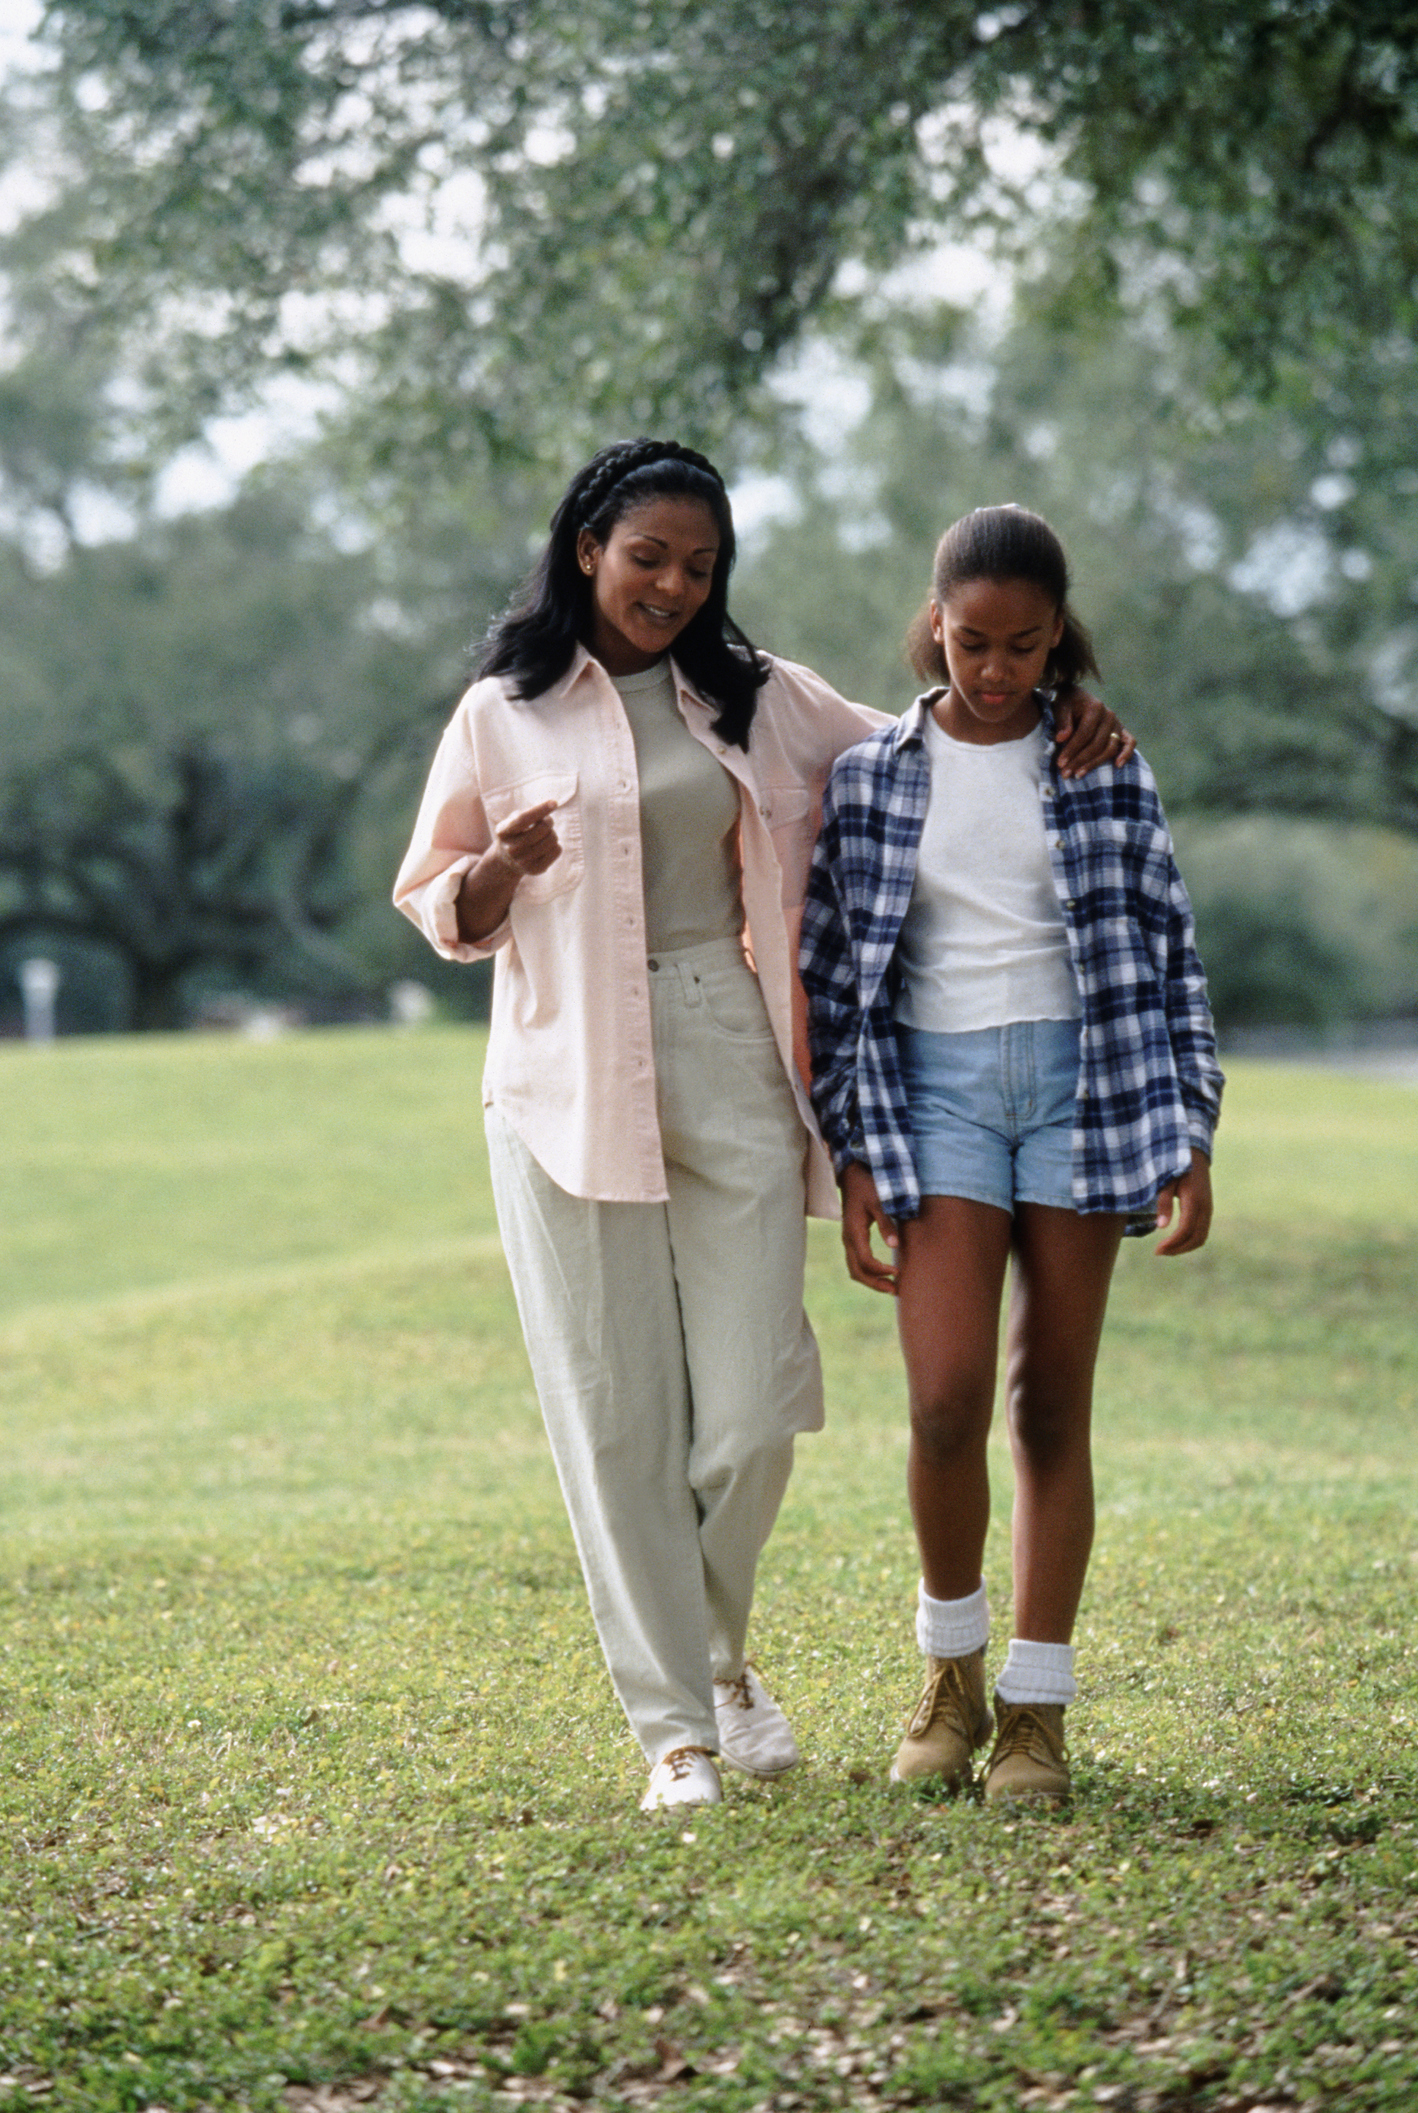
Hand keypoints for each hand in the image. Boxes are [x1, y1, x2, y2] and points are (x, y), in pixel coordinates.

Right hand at [492, 797, 563, 878]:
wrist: (506, 860)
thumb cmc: (514, 834)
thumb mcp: (514, 821)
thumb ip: (529, 813)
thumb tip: (551, 808)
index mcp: (503, 832)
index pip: (523, 819)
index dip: (540, 809)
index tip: (554, 802)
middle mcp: (511, 849)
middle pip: (542, 829)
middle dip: (549, 821)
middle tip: (546, 822)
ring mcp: (523, 861)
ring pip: (552, 839)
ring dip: (552, 833)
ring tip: (544, 835)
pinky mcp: (535, 870)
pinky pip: (557, 850)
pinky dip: (555, 845)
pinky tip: (545, 847)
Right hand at [840, 1160, 899, 1293]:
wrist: (852, 1175)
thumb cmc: (868, 1186)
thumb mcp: (879, 1201)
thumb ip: (886, 1223)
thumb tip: (895, 1245)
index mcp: (854, 1232)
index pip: (865, 1260)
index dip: (881, 1270)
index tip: (898, 1271)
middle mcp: (847, 1239)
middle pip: (857, 1271)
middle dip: (875, 1284)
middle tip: (895, 1290)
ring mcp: (847, 1240)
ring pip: (854, 1269)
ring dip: (871, 1281)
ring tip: (891, 1287)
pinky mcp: (851, 1238)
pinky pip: (856, 1262)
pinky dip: (868, 1272)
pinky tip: (882, 1273)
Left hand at [1053, 689, 1135, 778]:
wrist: (1078, 697)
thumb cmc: (1068, 703)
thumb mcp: (1060, 707)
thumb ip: (1062, 722)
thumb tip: (1061, 739)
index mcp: (1095, 708)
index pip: (1085, 733)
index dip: (1072, 749)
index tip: (1060, 763)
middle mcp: (1109, 716)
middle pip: (1097, 744)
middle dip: (1080, 760)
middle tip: (1065, 773)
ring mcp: (1117, 724)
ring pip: (1110, 748)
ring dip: (1095, 763)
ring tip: (1078, 774)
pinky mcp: (1121, 731)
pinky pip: (1130, 743)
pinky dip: (1126, 754)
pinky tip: (1117, 765)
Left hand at [1154, 1149, 1212, 1254]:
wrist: (1195, 1156)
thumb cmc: (1176, 1167)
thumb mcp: (1166, 1182)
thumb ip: (1163, 1203)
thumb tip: (1160, 1227)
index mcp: (1194, 1201)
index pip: (1185, 1230)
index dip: (1172, 1243)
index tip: (1157, 1250)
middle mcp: (1205, 1208)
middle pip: (1196, 1239)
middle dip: (1178, 1249)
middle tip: (1159, 1252)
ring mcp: (1208, 1210)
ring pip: (1201, 1238)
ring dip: (1185, 1247)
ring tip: (1167, 1249)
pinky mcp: (1207, 1210)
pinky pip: (1202, 1232)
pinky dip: (1190, 1240)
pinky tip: (1176, 1240)